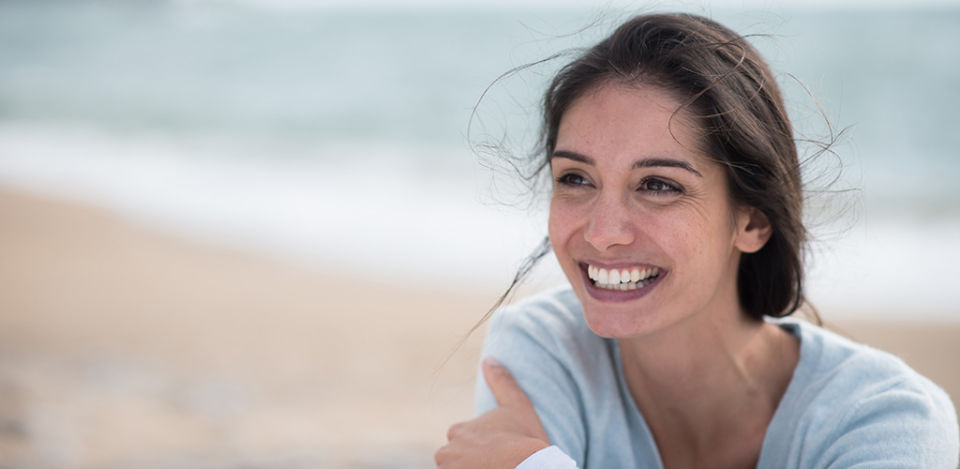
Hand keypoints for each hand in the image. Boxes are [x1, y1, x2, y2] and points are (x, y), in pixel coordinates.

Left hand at [435, 357, 549, 468]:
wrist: (529, 468)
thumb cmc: (524, 439)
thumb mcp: (517, 405)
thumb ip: (501, 381)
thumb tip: (488, 359)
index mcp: (458, 430)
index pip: (463, 442)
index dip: (482, 449)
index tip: (499, 453)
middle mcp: (447, 452)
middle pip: (458, 460)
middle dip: (473, 463)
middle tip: (497, 464)